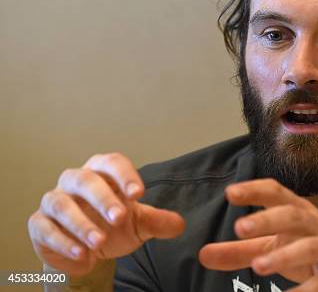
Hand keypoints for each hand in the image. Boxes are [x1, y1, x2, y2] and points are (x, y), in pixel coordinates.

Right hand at [28, 153, 184, 276]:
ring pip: (61, 204)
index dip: (124, 175)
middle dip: (102, 198)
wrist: (87, 251)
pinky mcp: (39, 224)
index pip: (112, 163)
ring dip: (81, 223)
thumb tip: (179, 224)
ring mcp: (54, 200)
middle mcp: (75, 181)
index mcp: (102, 172)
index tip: (138, 193)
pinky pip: (45, 228)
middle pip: (85, 180)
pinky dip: (63, 241)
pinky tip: (82, 253)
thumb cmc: (113, 225)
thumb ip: (157, 221)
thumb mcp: (138, 224)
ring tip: (100, 242)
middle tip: (119, 217)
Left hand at [199, 178, 317, 291]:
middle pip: (294, 215)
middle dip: (268, 219)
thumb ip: (240, 252)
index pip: (278, 194)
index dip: (256, 190)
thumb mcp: (276, 249)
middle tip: (240, 227)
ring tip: (258, 267)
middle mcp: (317, 226)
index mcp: (299, 214)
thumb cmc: (312, 256)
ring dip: (285, 256)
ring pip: (312, 247)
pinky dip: (307, 291)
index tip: (230, 193)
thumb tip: (202, 255)